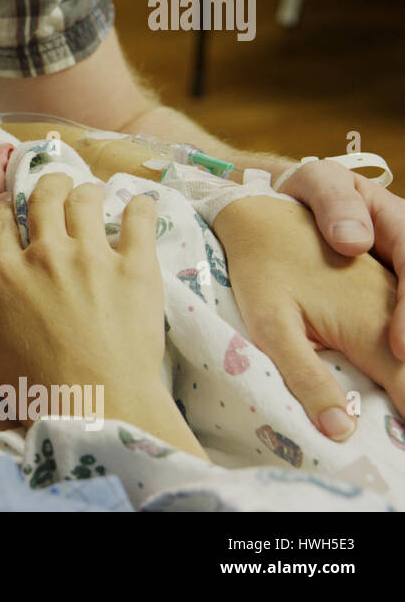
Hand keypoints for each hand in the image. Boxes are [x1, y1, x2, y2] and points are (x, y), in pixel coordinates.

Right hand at [0, 174, 205, 457]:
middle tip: (57, 185)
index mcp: (5, 275)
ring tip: (94, 195)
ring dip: (87, 192)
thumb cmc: (39, 387)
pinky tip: (138, 207)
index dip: (3, 206)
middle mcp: (45, 255)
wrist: (97, 402)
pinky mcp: (136, 267)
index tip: (10, 203)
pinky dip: (138, 207)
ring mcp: (92, 257)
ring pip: (85, 198)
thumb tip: (1, 305)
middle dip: (49, 183)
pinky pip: (139, 219)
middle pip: (43, 196)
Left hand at [213, 194, 403, 440]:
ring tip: (399, 402)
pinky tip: (394, 366)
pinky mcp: (388, 286)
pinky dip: (401, 350)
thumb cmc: (260, 268)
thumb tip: (339, 431)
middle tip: (398, 424)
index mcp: (373, 328)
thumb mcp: (271, 326)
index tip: (398, 439)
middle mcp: (395, 309)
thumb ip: (307, 376)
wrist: (263, 210)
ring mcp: (395, 294)